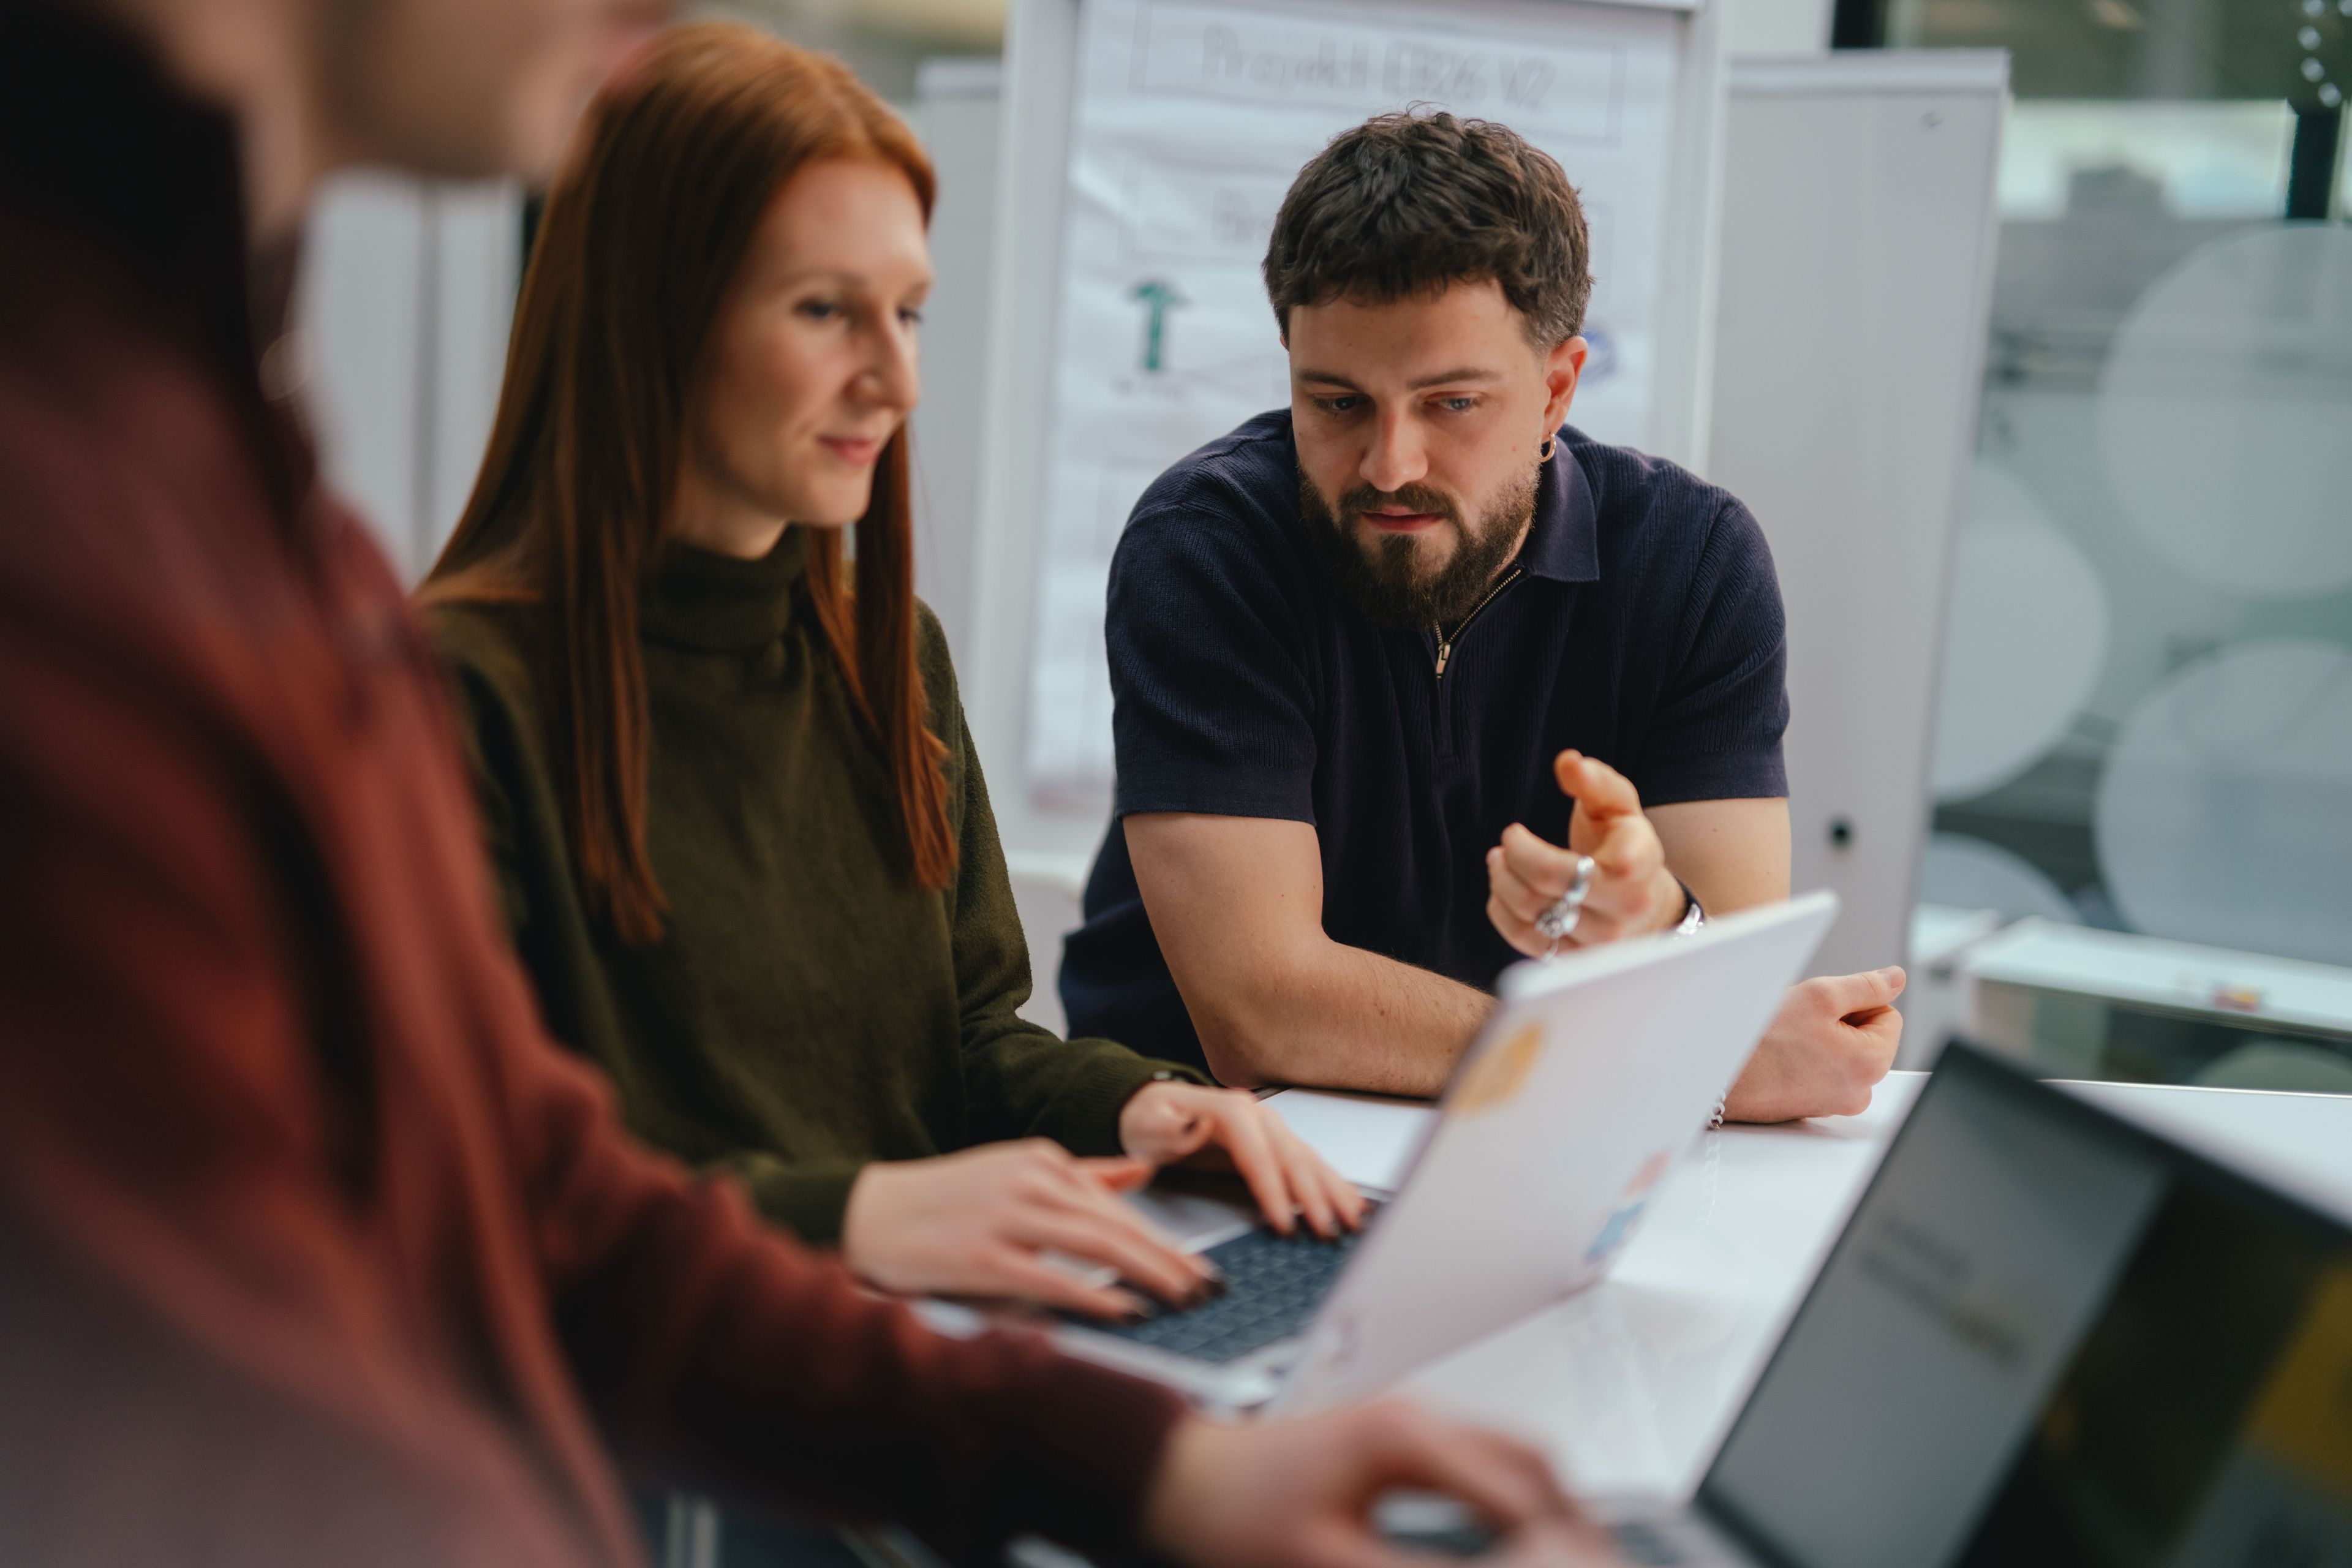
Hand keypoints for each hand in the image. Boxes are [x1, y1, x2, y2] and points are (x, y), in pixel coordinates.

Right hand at [840, 1141, 1214, 1318]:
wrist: (870, 1213)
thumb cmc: (945, 1200)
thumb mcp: (1015, 1170)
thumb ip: (1081, 1174)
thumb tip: (1139, 1175)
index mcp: (1041, 1159)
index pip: (1118, 1205)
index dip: (1164, 1238)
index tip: (1199, 1266)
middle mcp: (1030, 1181)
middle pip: (1116, 1225)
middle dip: (1170, 1259)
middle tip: (1209, 1287)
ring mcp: (1007, 1216)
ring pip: (1096, 1246)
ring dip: (1149, 1274)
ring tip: (1185, 1299)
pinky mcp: (984, 1255)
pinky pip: (1052, 1277)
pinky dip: (1095, 1296)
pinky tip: (1127, 1312)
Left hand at [1120, 1080, 1367, 1238]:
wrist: (1150, 1110)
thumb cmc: (1148, 1122)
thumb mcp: (1148, 1124)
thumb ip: (1169, 1129)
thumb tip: (1195, 1127)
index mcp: (1230, 1109)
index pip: (1258, 1154)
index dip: (1273, 1189)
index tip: (1283, 1223)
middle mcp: (1259, 1116)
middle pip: (1293, 1158)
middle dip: (1314, 1197)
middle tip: (1329, 1231)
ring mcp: (1272, 1129)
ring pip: (1310, 1161)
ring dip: (1334, 1192)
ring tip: (1354, 1222)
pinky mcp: (1276, 1145)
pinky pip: (1310, 1165)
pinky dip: (1333, 1185)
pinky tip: (1352, 1203)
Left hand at [1142, 1403, 1621, 1567]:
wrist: (1181, 1479)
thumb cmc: (1238, 1518)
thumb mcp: (1333, 1564)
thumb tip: (1509, 1567)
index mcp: (1408, 1440)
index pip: (1519, 1490)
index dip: (1557, 1541)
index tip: (1580, 1564)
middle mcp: (1418, 1419)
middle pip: (1531, 1459)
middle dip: (1570, 1515)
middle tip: (1593, 1557)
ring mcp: (1409, 1423)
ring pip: (1510, 1455)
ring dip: (1543, 1504)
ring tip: (1565, 1554)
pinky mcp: (1397, 1441)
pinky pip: (1479, 1462)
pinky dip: (1510, 1499)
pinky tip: (1514, 1542)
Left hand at [1486, 751, 1682, 957]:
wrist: (1645, 904)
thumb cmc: (1626, 844)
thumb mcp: (1619, 806)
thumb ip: (1596, 781)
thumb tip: (1568, 761)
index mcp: (1638, 864)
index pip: (1576, 864)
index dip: (1529, 850)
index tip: (1513, 831)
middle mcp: (1624, 909)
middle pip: (1548, 885)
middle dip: (1512, 860)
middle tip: (1503, 843)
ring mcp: (1601, 942)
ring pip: (1534, 916)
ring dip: (1503, 885)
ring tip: (1498, 863)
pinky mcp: (1578, 960)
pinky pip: (1527, 942)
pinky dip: (1503, 915)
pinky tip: (1500, 892)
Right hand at [1723, 969, 1905, 1122]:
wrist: (1719, 1076)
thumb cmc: (1764, 1040)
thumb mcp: (1820, 996)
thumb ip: (1867, 985)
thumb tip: (1896, 979)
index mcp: (1872, 1064)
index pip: (1888, 1014)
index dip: (1855, 1003)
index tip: (1823, 1010)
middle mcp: (1860, 1091)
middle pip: (1866, 1035)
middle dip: (1838, 1021)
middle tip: (1802, 1023)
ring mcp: (1837, 1103)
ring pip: (1843, 1051)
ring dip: (1821, 1038)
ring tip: (1790, 1039)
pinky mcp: (1814, 1106)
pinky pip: (1823, 1069)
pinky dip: (1807, 1057)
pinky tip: (1783, 1054)